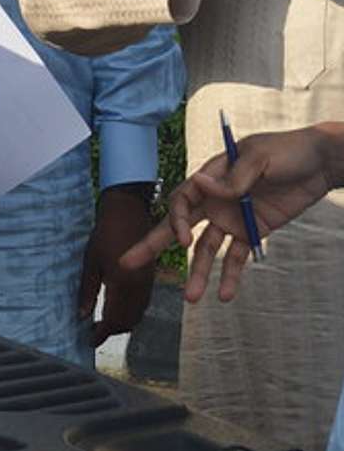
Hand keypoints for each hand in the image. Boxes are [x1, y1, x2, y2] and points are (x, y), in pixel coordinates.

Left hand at [78, 187, 155, 344]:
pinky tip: (117, 309)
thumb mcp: (90, 261)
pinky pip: (142, 306)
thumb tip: (81, 316)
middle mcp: (139, 289)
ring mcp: (148, 285)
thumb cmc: (105, 233)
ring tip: (103, 323)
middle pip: (127, 322)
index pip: (113, 319)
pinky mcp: (152, 279)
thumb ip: (87, 290)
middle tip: (93, 332)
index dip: (101, 333)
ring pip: (137, 316)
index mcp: (122, 285)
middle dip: (111, 331)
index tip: (89, 340)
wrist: (129, 213)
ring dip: (122, 323)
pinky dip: (131, 313)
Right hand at [120, 124, 343, 302]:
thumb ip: (233, 177)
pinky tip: (225, 295)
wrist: (320, 164)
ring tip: (191, 298)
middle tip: (129, 262)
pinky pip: (237, 257)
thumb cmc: (286, 152)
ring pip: (207, 249)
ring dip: (199, 273)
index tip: (182, 238)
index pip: (183, 201)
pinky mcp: (252, 231)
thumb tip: (201, 184)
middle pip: (179, 226)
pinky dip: (231, 276)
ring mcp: (231, 217)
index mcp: (211, 175)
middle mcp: (215, 199)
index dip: (176, 220)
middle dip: (153, 244)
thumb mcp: (259, 158)